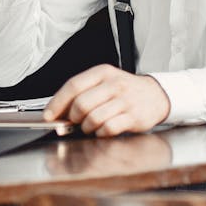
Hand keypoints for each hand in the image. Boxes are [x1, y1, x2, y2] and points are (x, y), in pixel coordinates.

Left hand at [43, 64, 169, 136]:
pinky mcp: (134, 116)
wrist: (157, 95)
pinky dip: (101, 133)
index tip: (49, 115)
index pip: (73, 86)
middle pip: (81, 104)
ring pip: (93, 118)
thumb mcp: (105, 82)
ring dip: (86, 127)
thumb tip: (58, 109)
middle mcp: (113, 84)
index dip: (57, 103)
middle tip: (75, 121)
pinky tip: (103, 130)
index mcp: (102, 73)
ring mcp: (125, 100)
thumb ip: (84, 91)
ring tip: (90, 126)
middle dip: (73, 117)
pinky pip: (108, 128)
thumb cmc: (125, 90)